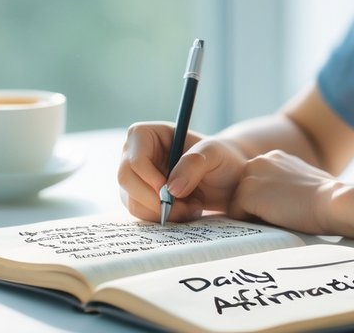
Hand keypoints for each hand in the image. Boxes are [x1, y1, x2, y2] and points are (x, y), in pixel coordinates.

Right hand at [117, 122, 247, 222]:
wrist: (226, 177)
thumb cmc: (220, 157)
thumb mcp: (213, 153)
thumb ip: (194, 163)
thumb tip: (171, 189)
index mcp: (145, 135)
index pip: (134, 159)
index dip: (149, 178)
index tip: (171, 193)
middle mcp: (133, 155)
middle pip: (127, 181)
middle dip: (155, 200)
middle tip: (185, 208)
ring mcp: (135, 179)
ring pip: (133, 202)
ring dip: (164, 212)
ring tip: (192, 207)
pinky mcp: (140, 199)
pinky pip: (143, 215)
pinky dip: (165, 219)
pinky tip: (186, 211)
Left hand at [231, 150, 346, 235]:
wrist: (333, 201)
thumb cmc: (325, 198)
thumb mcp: (301, 181)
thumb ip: (283, 184)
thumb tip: (276, 200)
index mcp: (273, 157)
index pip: (255, 182)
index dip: (265, 200)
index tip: (281, 210)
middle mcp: (259, 161)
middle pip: (243, 191)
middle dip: (253, 205)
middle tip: (277, 217)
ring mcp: (251, 176)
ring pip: (238, 203)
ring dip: (252, 214)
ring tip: (277, 220)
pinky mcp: (247, 194)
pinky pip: (236, 215)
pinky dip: (250, 223)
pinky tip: (272, 222)